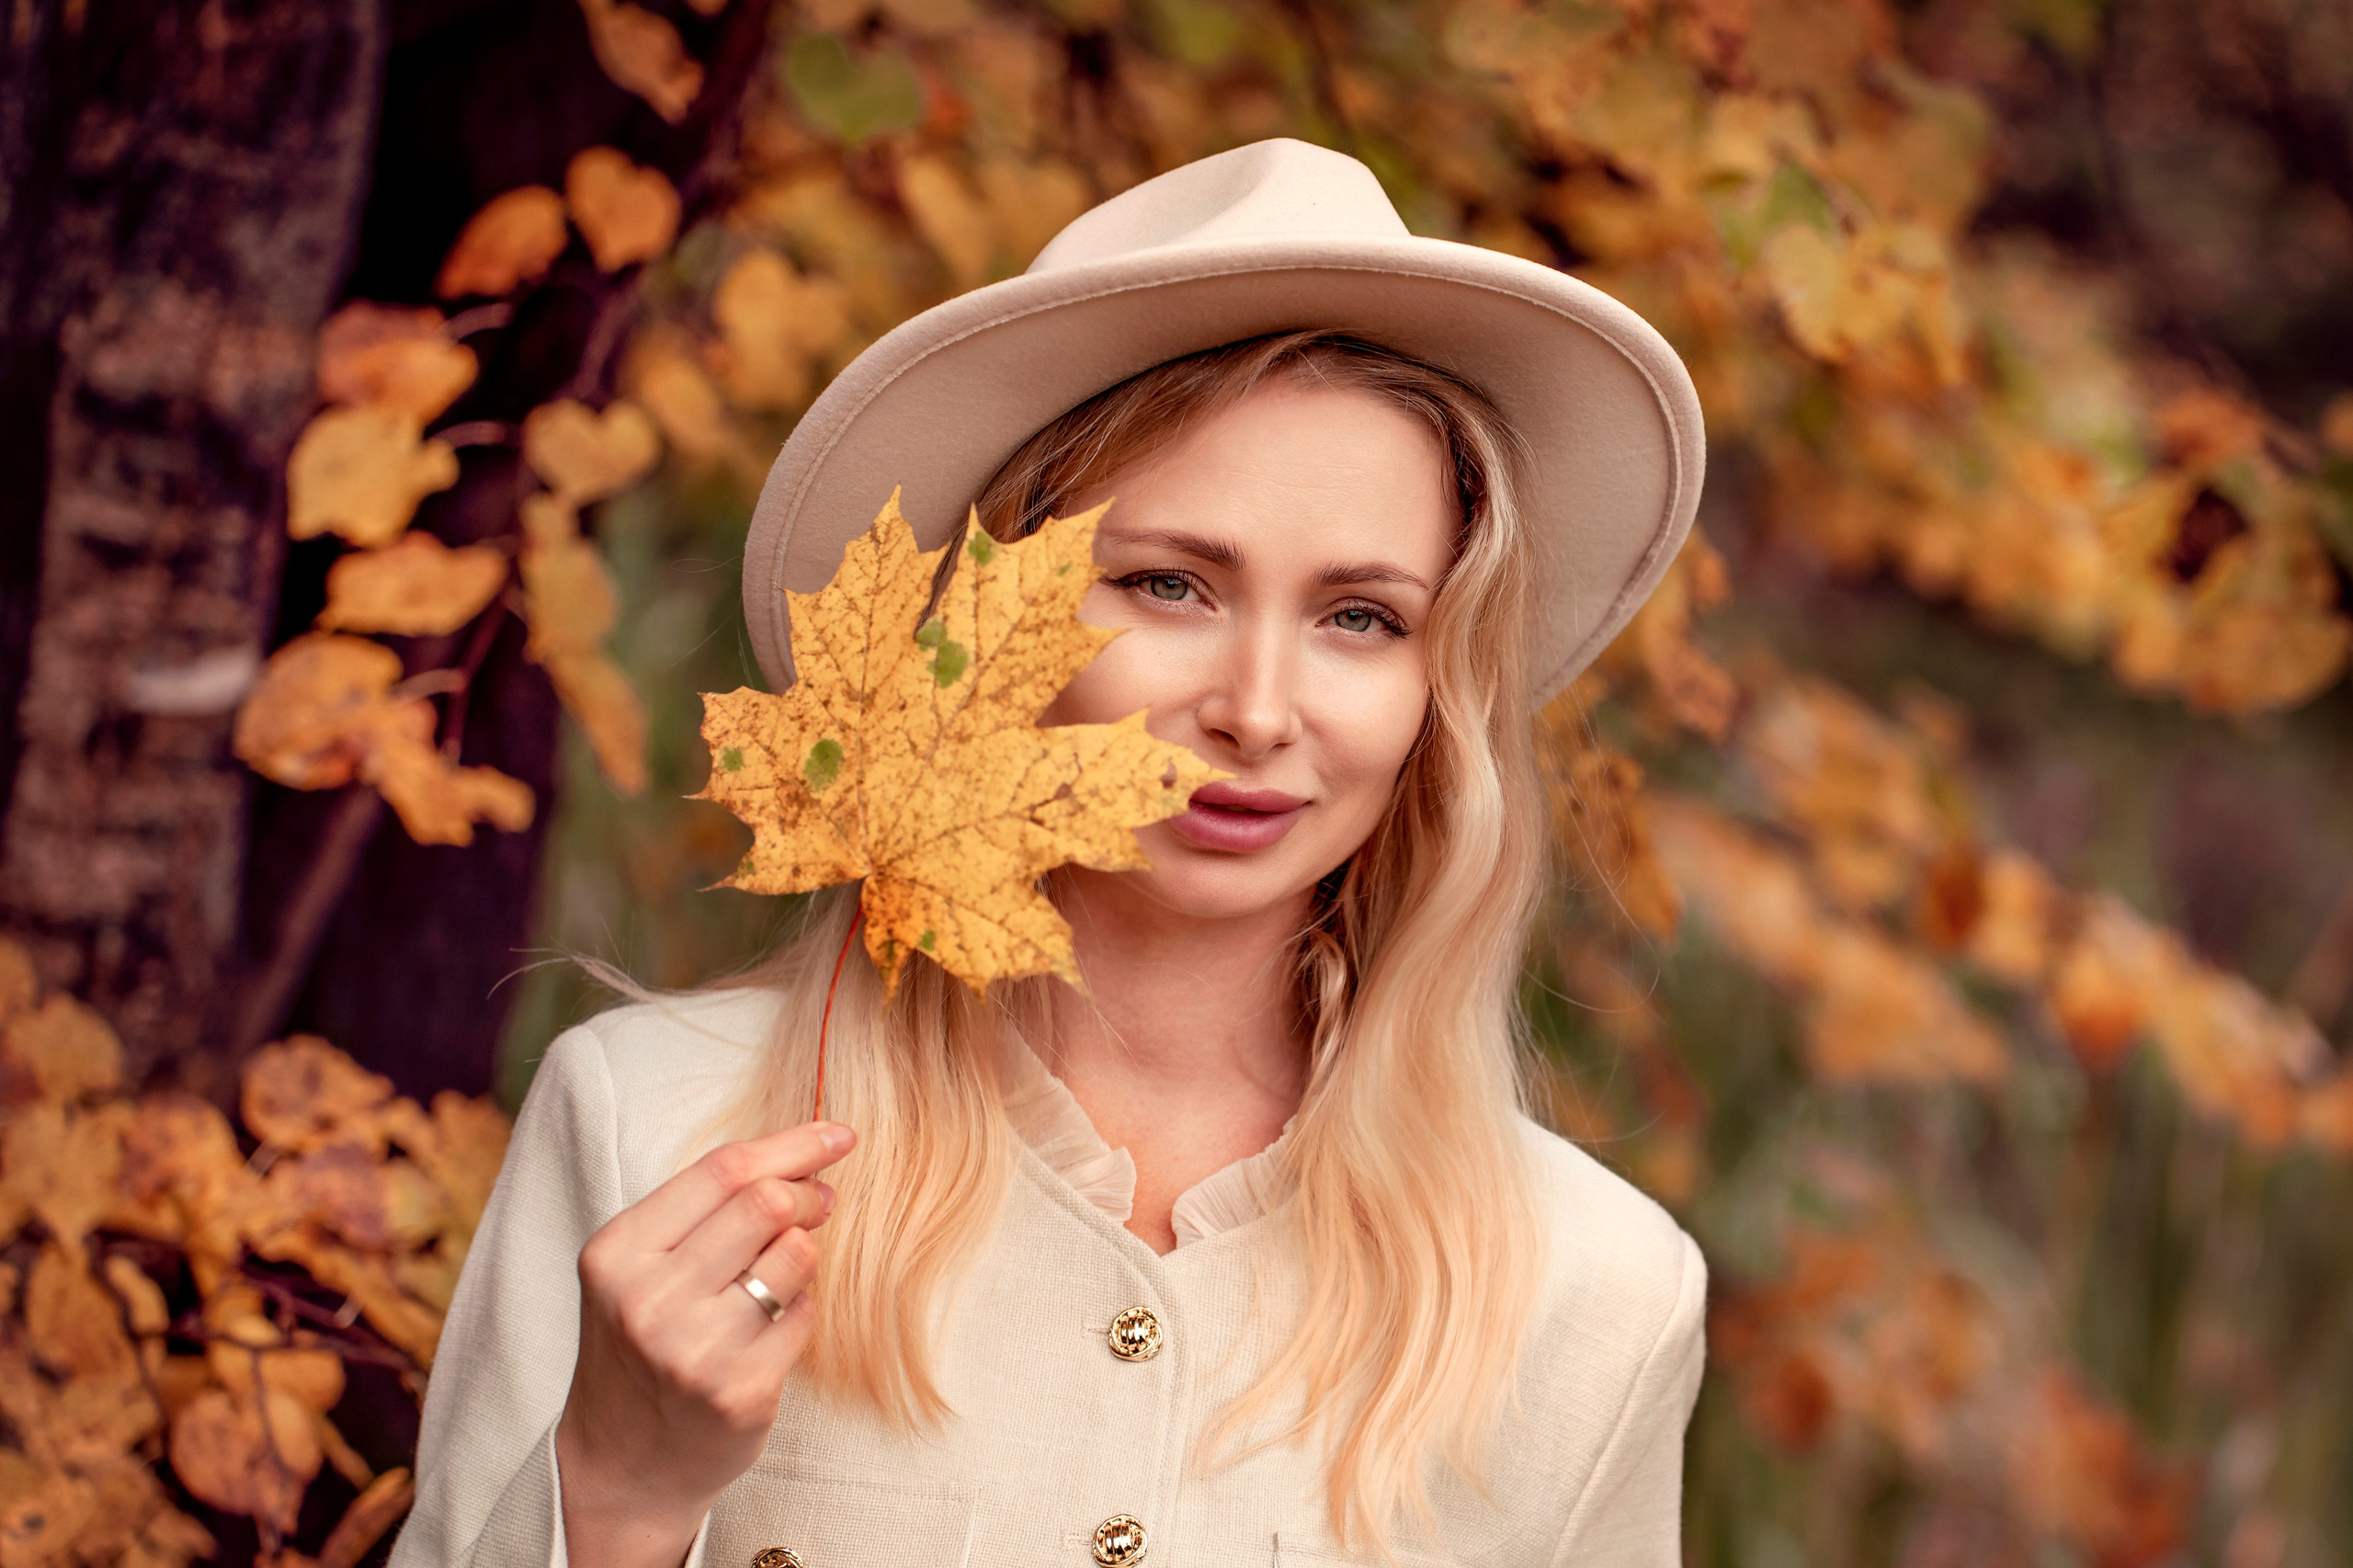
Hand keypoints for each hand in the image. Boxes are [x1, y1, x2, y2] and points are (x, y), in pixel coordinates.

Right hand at [554, 1120, 855, 1567]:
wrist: (622, 1466)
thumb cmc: (639, 1348)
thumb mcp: (637, 1270)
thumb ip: (703, 1211)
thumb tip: (808, 1152)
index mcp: (616, 1254)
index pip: (722, 1170)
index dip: (793, 1144)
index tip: (838, 1134)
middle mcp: (648, 1300)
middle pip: (766, 1203)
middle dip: (807, 1194)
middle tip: (819, 1202)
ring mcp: (695, 1352)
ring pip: (796, 1255)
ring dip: (803, 1253)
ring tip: (779, 1274)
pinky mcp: (741, 1393)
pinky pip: (805, 1314)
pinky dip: (800, 1307)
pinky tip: (769, 1327)